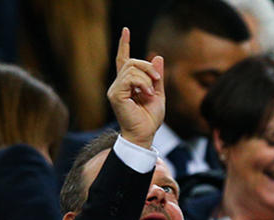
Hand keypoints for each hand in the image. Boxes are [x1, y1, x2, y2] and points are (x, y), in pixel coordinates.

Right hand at [107, 27, 164, 148]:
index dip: (124, 45)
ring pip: (131, 68)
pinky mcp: (116, 95)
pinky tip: (146, 94)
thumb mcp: (158, 93)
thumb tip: (157, 57)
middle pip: (131, 62)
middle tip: (156, 79)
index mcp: (127, 84)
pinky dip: (142, 83)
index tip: (125, 30)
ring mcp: (115, 89)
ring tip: (151, 92)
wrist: (145, 134)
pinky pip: (129, 78)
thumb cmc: (150, 119)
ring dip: (146, 77)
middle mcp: (118, 85)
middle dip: (147, 67)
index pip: (123, 60)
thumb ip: (156, 76)